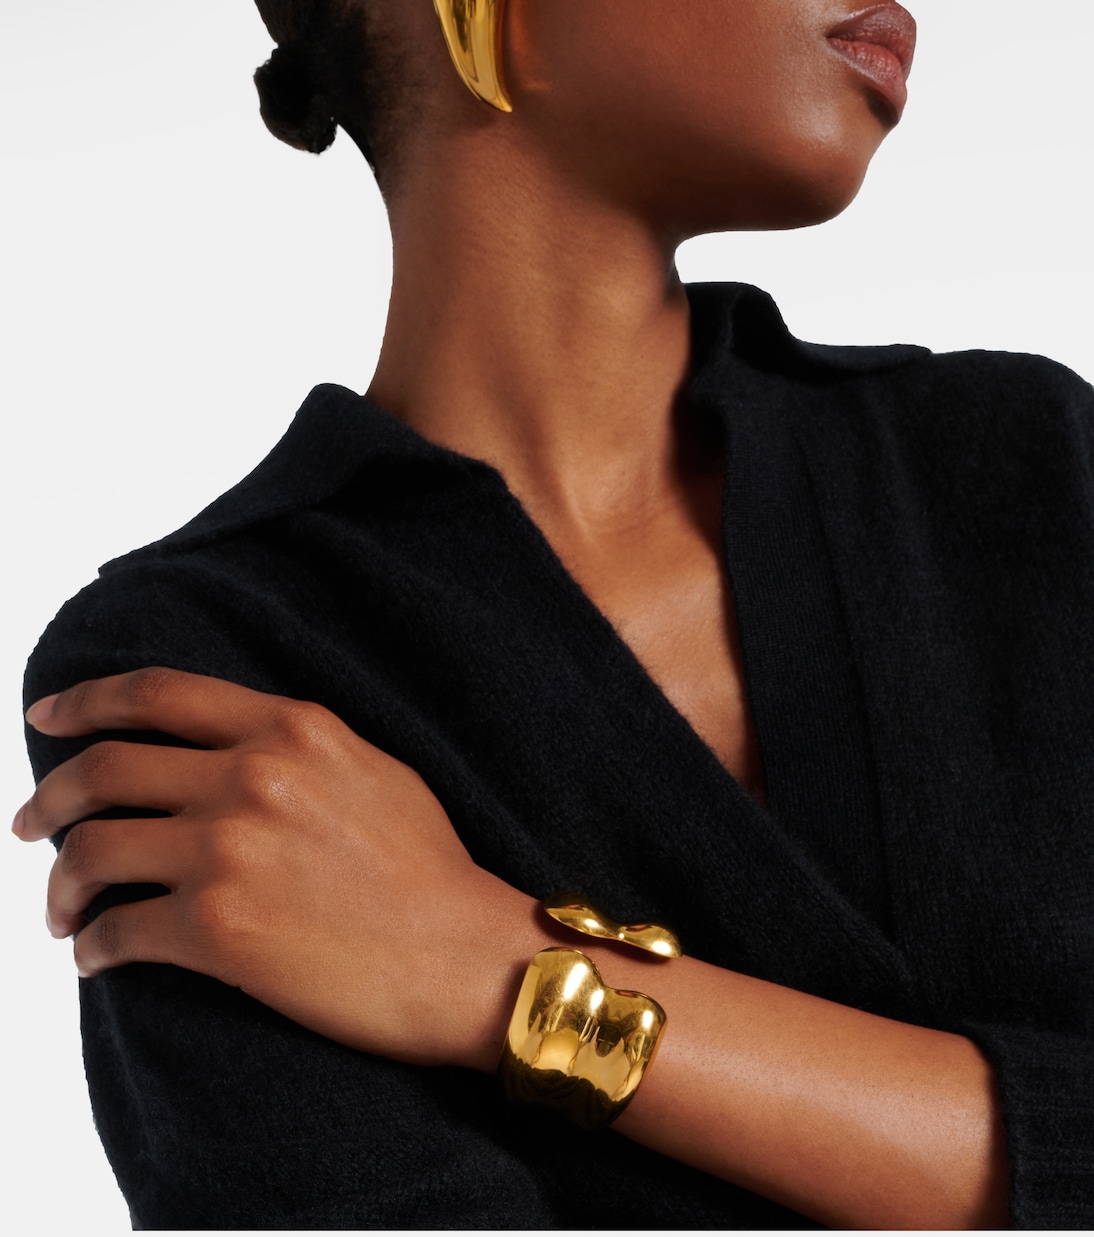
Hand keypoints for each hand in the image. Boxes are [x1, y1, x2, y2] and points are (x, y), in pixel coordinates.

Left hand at [14, 668, 533, 1069]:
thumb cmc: (429, 867)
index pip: (157, 693)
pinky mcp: (218, 930)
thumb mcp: (372, 768)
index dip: (86, 699)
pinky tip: (96, 957)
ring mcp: (228, 850)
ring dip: (60, 884)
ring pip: (92, 850)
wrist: (464, 955)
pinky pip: (116, 931)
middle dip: (48, 798)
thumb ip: (294, 746)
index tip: (45, 715)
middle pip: (104, 769)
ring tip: (62, 910)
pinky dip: (92, 947)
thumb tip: (225, 748)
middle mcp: (250, 776)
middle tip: (30, 826)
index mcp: (288, 729)